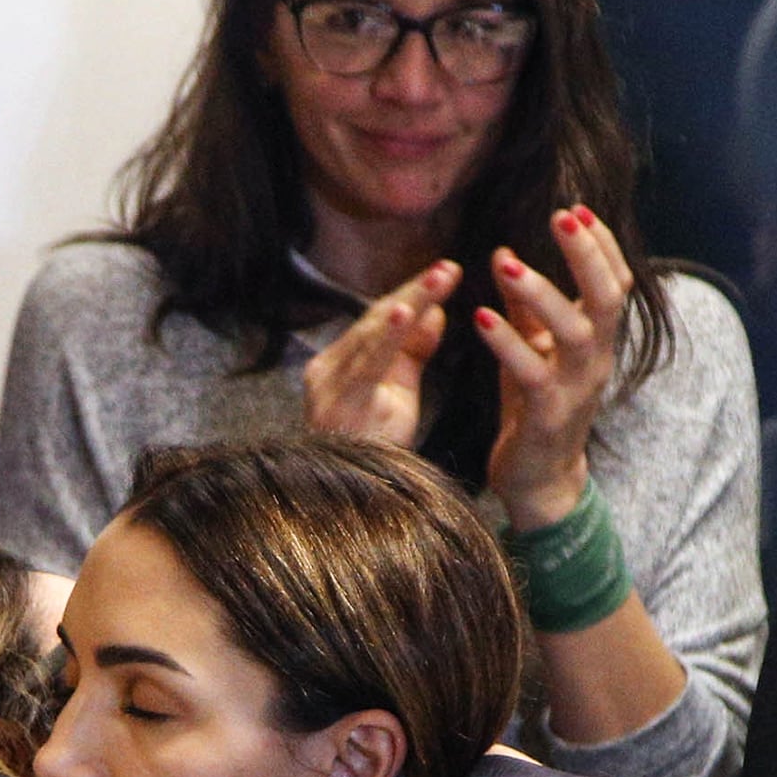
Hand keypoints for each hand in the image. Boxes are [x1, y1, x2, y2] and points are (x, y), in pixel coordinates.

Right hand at [302, 260, 456, 447]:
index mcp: (338, 364)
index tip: (447, 272)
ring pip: (373, 335)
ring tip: (436, 279)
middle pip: (376, 321)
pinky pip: (366, 366)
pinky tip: (406, 312)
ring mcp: (328, 389)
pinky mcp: (338, 407)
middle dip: (416, 292)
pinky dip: (387, 336)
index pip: (380, 319)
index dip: (414, 294)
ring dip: (408, 304)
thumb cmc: (373, 450)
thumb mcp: (396, 393)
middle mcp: (326, 370)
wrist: (354, 508)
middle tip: (451, 268)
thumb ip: (411, 352)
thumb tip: (434, 310)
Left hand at [477, 207, 633, 527]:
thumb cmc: (536, 405)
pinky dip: (508, 343)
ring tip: (506, 265)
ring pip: (574, 333)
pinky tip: (481, 317)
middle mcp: (597, 359)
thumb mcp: (533, 348)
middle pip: (609, 298)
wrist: (540, 478)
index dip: (602, 245)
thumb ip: (523, 305)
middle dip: (588, 255)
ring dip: (542, 294)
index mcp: (598, 340)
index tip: (577, 208)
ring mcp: (576, 388)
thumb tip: (504, 250)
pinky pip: (533, 374)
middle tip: (562, 217)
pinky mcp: (547, 415)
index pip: (615, 283)